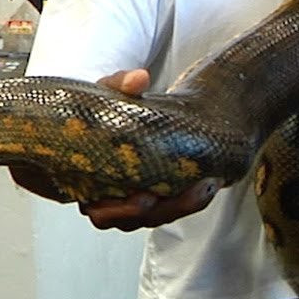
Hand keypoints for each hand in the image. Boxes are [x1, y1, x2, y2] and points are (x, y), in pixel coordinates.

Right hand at [80, 69, 221, 231]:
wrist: (120, 111)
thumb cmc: (105, 108)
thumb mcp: (106, 92)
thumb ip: (118, 84)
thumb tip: (138, 79)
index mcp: (88, 182)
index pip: (100, 211)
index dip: (121, 210)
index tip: (144, 198)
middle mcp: (111, 199)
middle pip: (135, 220)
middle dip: (163, 209)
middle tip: (190, 191)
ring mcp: (134, 199)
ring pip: (158, 215)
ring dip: (184, 205)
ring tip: (207, 185)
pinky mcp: (157, 194)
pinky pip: (173, 204)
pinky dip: (191, 197)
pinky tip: (211, 181)